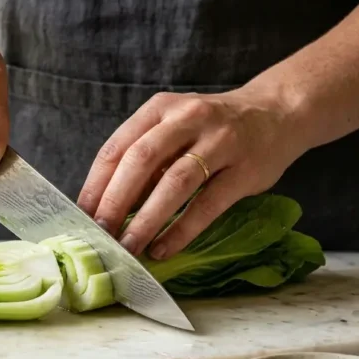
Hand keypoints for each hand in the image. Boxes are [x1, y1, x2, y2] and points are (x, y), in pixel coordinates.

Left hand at [77, 86, 307, 259]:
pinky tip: (164, 248)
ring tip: (129, 247)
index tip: (81, 215)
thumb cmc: (213, 128)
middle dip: (115, 202)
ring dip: (146, 219)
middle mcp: (187, 119)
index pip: (117, 147)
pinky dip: (182, 230)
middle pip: (141, 161)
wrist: (277, 113)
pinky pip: (208, 204)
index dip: (96, 184)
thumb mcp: (174, 128)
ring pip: (174, 183)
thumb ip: (145, 159)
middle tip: (100, 234)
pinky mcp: (245, 170)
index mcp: (160, 109)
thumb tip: (106, 206)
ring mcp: (219, 142)